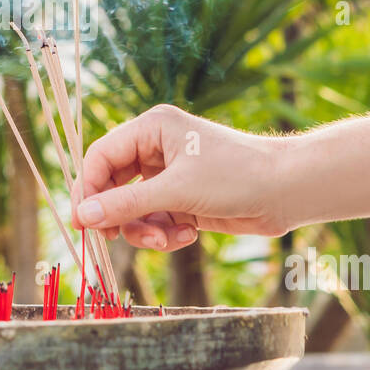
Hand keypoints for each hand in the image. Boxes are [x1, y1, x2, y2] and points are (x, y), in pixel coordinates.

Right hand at [74, 104, 291, 251]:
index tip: (81, 223)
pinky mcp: (182, 199)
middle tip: (110, 239)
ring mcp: (169, 175)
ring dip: (144, 230)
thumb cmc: (236, 176)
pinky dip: (165, 234)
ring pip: (132, 209)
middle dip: (117, 215)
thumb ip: (125, 204)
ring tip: (167, 240)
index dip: (87, 189)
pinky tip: (188, 236)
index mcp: (151, 129)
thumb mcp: (176, 191)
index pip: (100, 156)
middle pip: (112, 185)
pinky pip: (154, 220)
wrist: (287, 191)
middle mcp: (155, 148)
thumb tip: (82, 216)